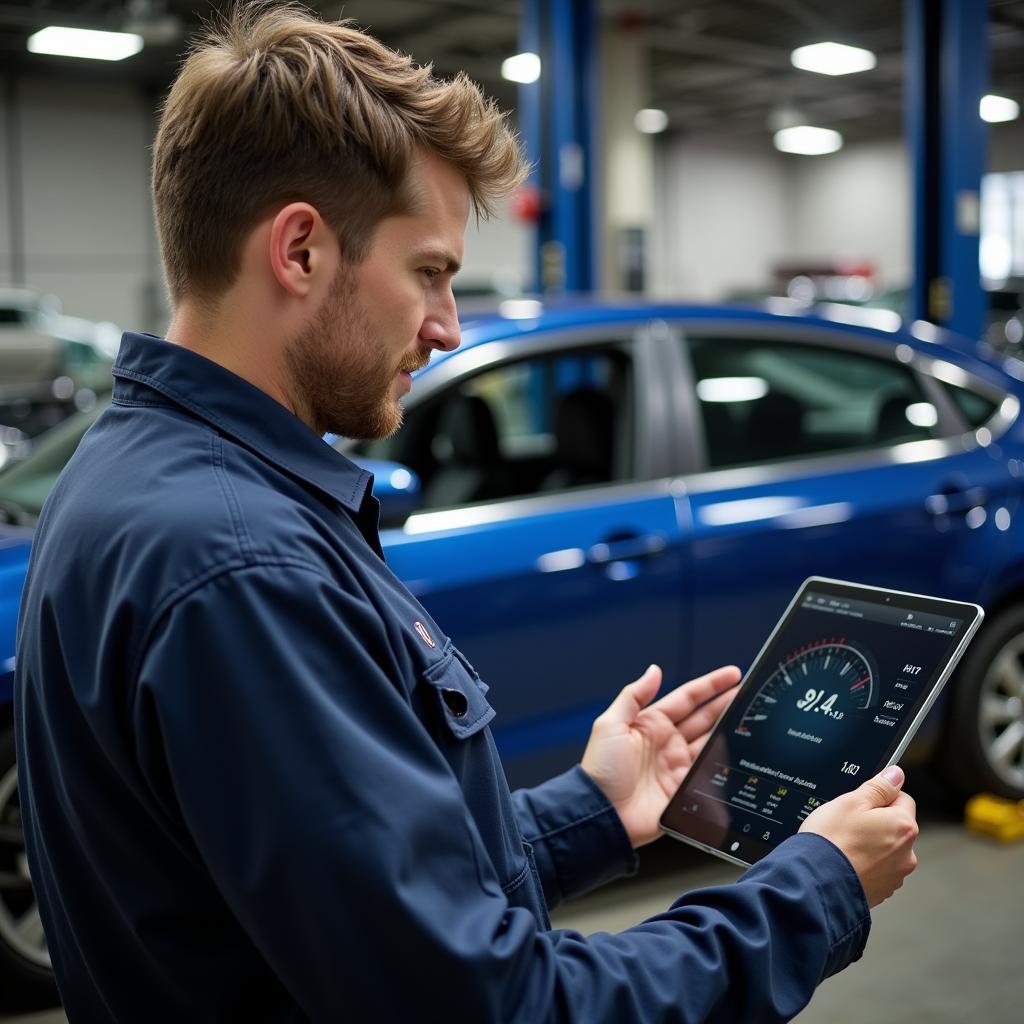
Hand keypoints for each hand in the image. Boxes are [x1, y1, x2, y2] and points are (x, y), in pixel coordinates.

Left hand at [581, 664, 740, 847]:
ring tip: (753, 719)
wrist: (601, 814)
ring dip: (730, 731)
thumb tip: (654, 670)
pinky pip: (710, 773)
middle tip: (751, 694)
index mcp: (651, 722)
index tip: (733, 674)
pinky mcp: (684, 788)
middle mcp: (667, 742)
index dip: (711, 685)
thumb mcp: (610, 725)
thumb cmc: (599, 769)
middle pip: (705, 718)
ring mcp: (677, 765)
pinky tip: (739, 754)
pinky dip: (724, 763)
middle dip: (728, 705)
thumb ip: (633, 696)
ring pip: (711, 742)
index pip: (687, 698)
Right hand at [799, 765, 918, 907]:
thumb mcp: (851, 801)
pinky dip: (864, 863)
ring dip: (870, 844)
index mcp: (903, 826)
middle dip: (875, 822)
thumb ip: (879, 786)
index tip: (861, 803)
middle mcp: (907, 853)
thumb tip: (896, 775)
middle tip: (848, 823)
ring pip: (885, 849)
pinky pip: (876, 869)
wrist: (816, 881)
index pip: (902, 798)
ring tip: (844, 844)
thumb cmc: (832, 841)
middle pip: (894, 825)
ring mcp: (895, 875)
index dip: (879, 797)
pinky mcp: (882, 890)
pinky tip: (845, 860)